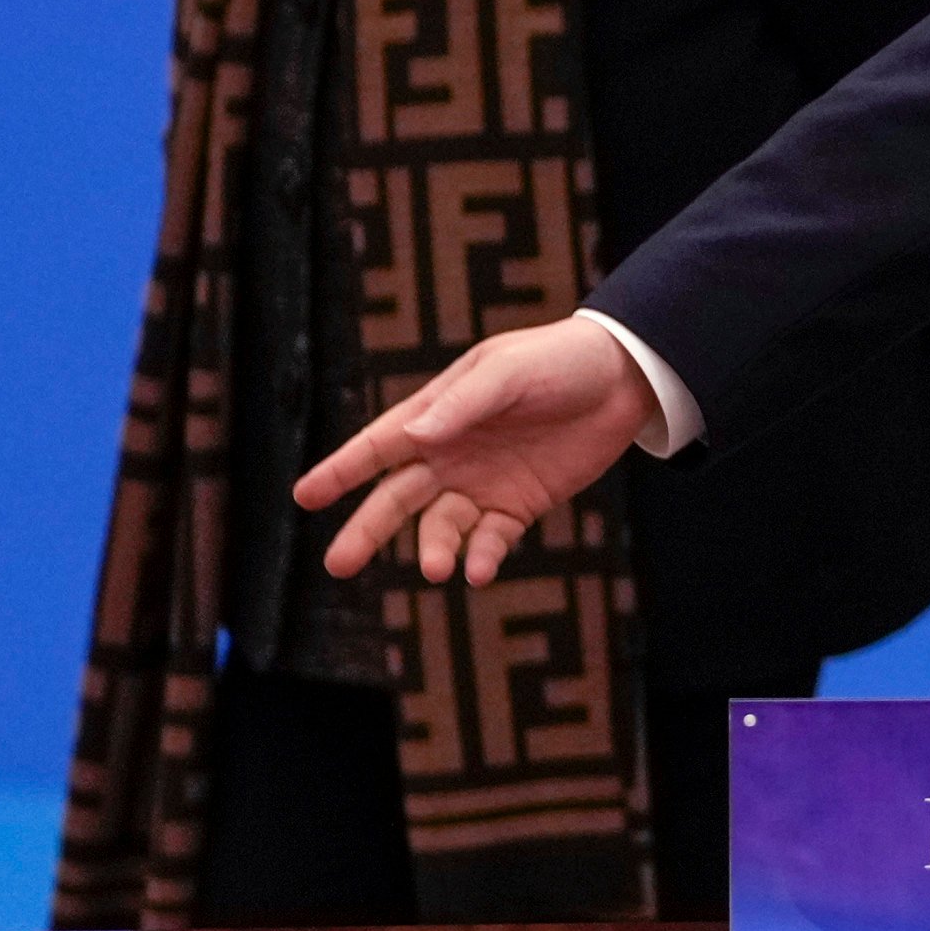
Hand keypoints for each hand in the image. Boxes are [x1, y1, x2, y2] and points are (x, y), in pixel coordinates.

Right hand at [294, 313, 656, 583]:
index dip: (340, 471)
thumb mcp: (508, 372)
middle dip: (366, 531)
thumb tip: (413, 436)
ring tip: (438, 568)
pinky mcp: (520, 504)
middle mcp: (450, 454)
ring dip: (435, 549)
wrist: (626, 378)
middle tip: (338, 565)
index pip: (378, 446)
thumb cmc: (559, 361)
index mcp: (437, 414)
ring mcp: (483, 483)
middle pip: (396, 499)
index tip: (304, 497)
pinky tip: (479, 569)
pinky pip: (491, 538)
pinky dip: (482, 556)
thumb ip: (462, 404)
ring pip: (440, 526)